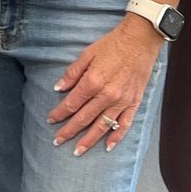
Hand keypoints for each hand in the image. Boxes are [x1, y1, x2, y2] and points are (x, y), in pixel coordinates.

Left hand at [48, 18, 163, 153]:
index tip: (51, 120)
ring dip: (88, 140)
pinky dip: (116, 137)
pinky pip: (124, 125)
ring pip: (102, 126)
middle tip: (57, 141)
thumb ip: (72, 73)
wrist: (140, 40)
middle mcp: (106, 95)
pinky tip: (108, 147)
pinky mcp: (134, 103)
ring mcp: (121, 101)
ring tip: (77, 151)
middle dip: (69, 131)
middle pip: (83, 119)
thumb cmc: (112, 45)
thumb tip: (58, 88)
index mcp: (92, 82)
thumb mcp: (87, 54)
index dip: (59, 113)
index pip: (71, 104)